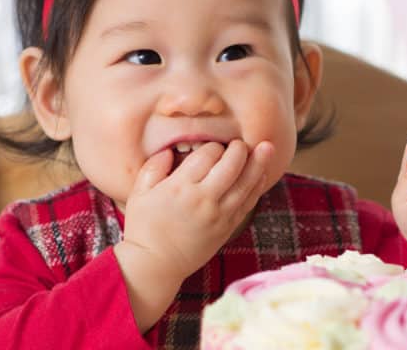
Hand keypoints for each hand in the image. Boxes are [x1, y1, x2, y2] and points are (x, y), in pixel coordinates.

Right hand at [121, 139, 272, 280]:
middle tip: (240, 143)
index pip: (207, 155)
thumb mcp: (139, 193)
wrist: (156, 265)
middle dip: (239, 149)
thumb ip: (154, 167)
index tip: (212, 146)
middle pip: (231, 166)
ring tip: (267, 148)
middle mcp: (204, 199)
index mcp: (180, 186)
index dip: (213, 146)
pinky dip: (257, 187)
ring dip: (258, 164)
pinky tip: (262, 175)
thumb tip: (169, 150)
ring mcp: (219, 215)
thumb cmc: (144, 228)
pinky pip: (248, 203)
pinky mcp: (227, 228)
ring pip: (246, 184)